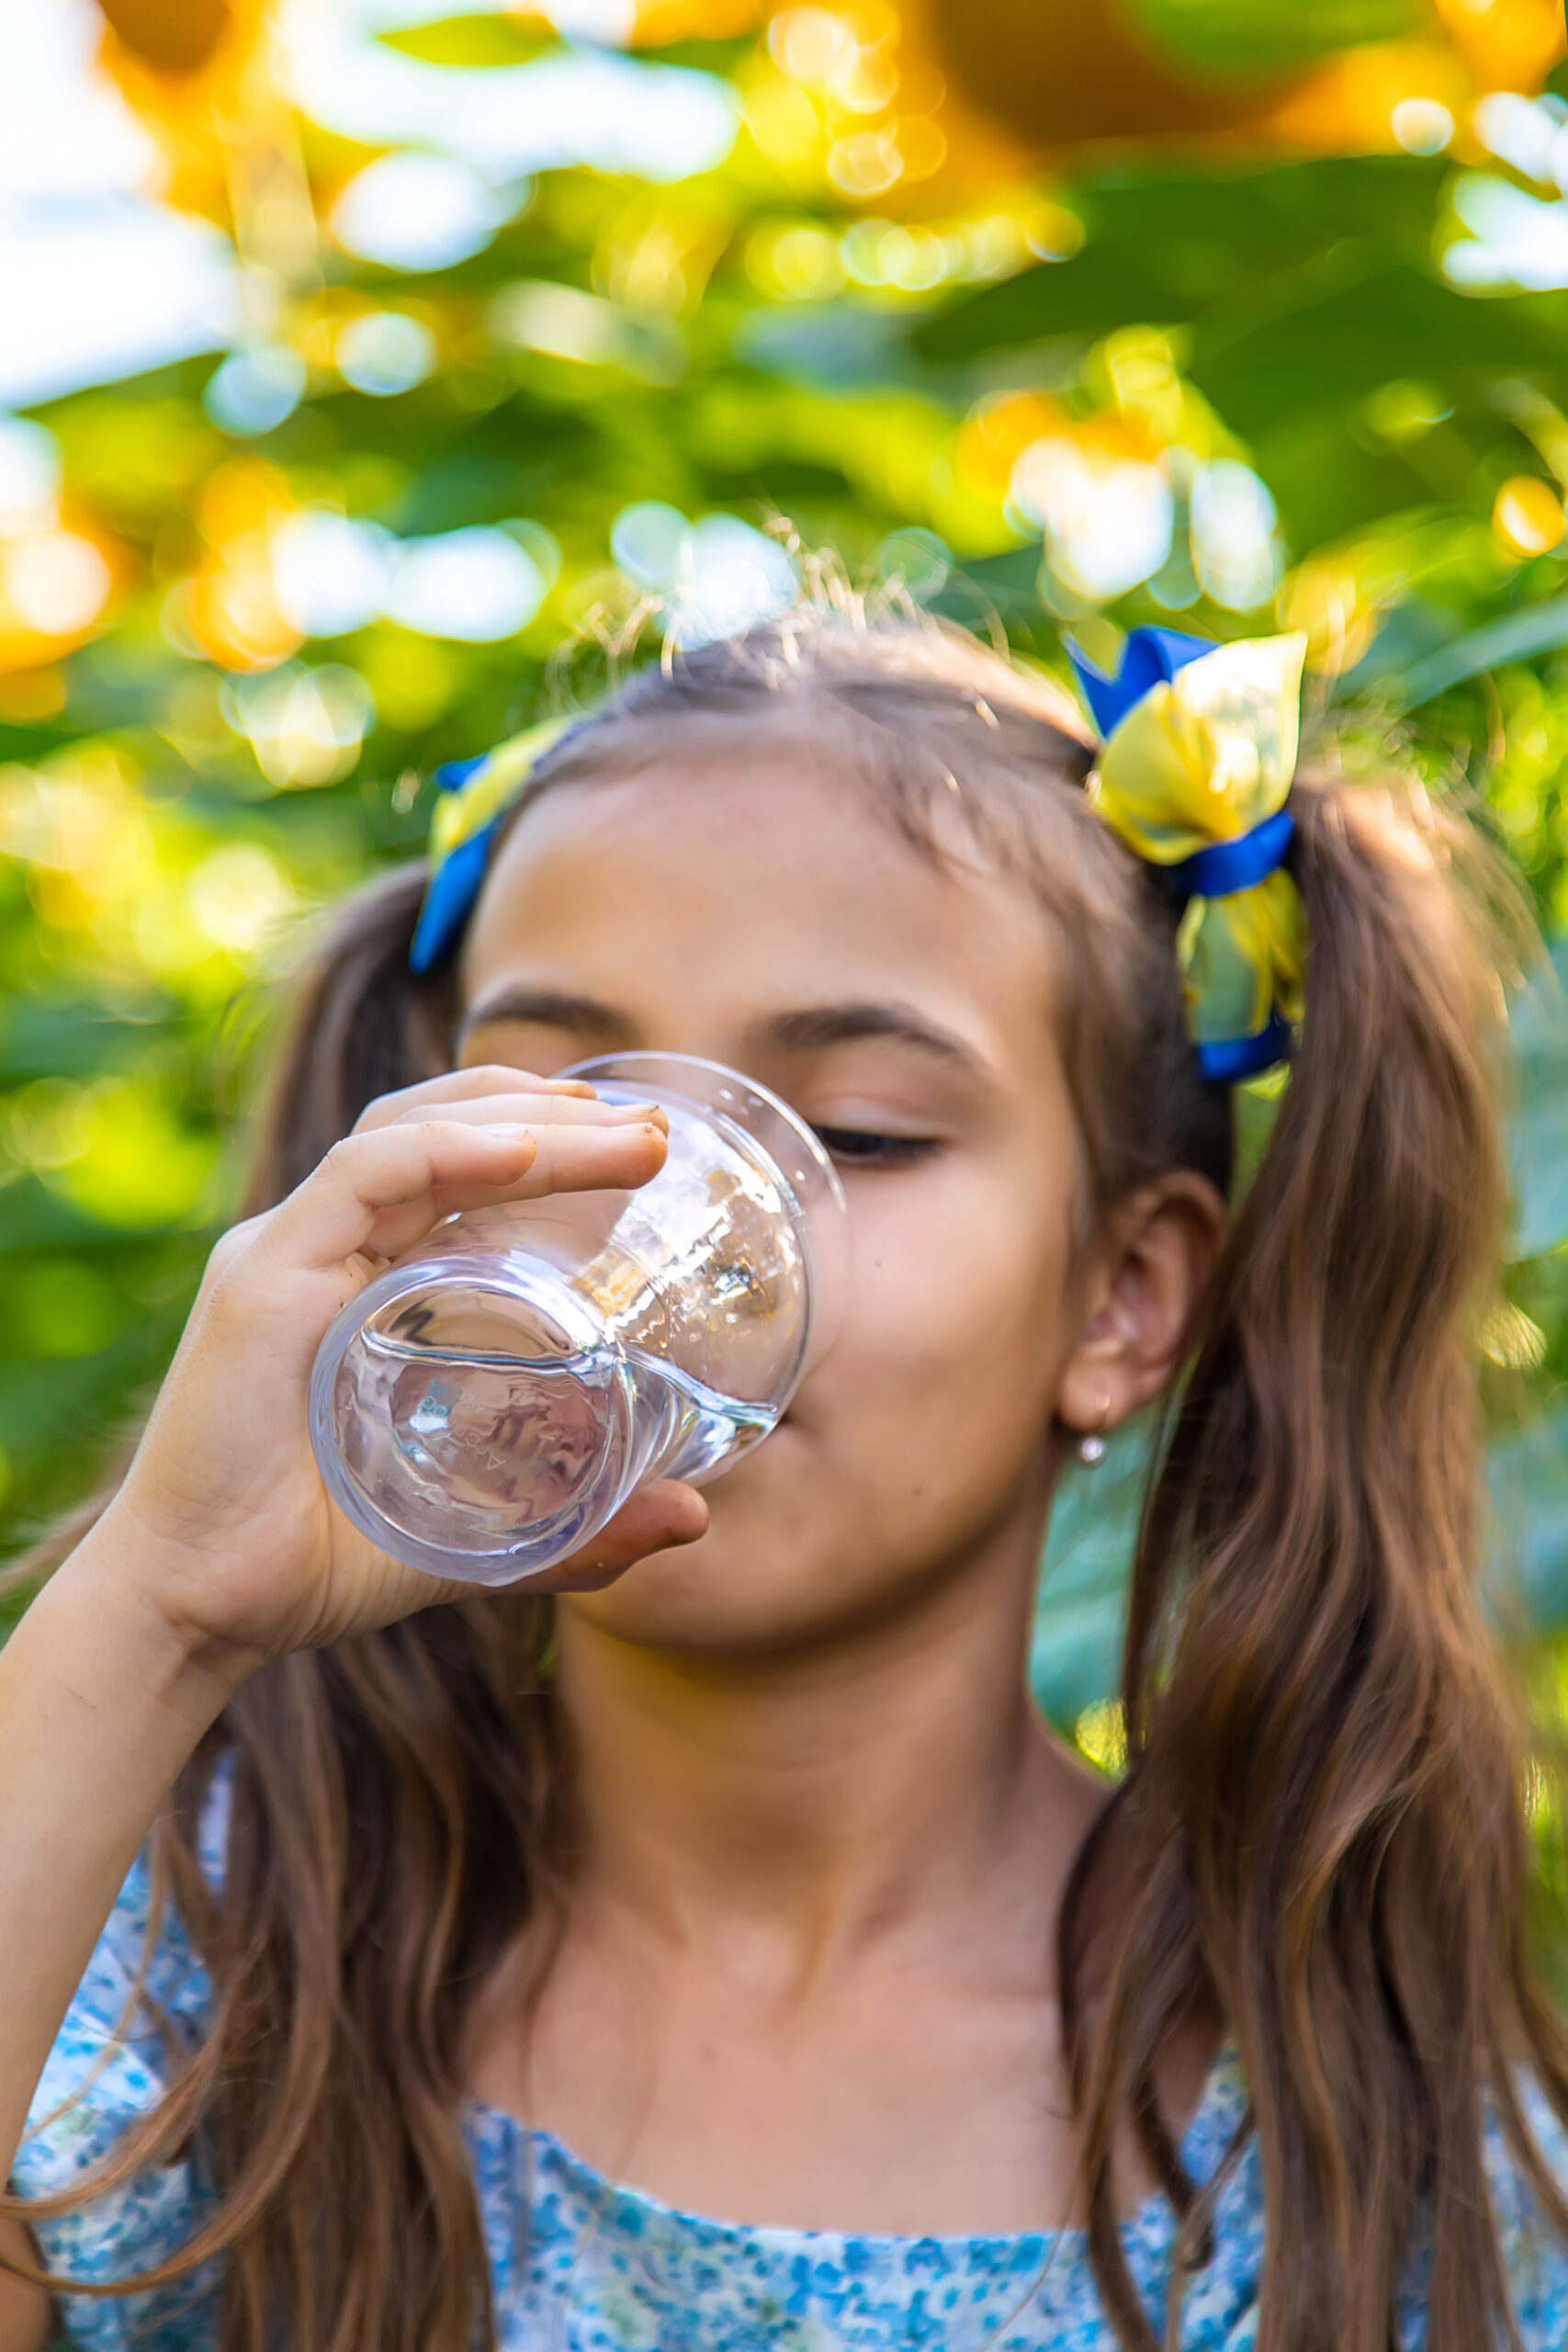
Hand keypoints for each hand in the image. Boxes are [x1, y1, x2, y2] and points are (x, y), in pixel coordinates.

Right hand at [80, 1067, 707, 1676]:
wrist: (199, 1615)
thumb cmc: (315, 1564)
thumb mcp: (479, 1537)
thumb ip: (579, 1530)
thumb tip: (691, 1519)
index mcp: (363, 1281)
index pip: (455, 1166)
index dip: (548, 1138)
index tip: (644, 1146)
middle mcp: (324, 1249)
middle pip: (444, 1133)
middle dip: (553, 1112)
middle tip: (653, 1126)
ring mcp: (289, 1253)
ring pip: (411, 1137)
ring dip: (526, 1121)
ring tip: (624, 1134)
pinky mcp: (262, 1278)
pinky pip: (361, 1179)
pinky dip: (448, 1151)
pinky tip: (529, 1150)